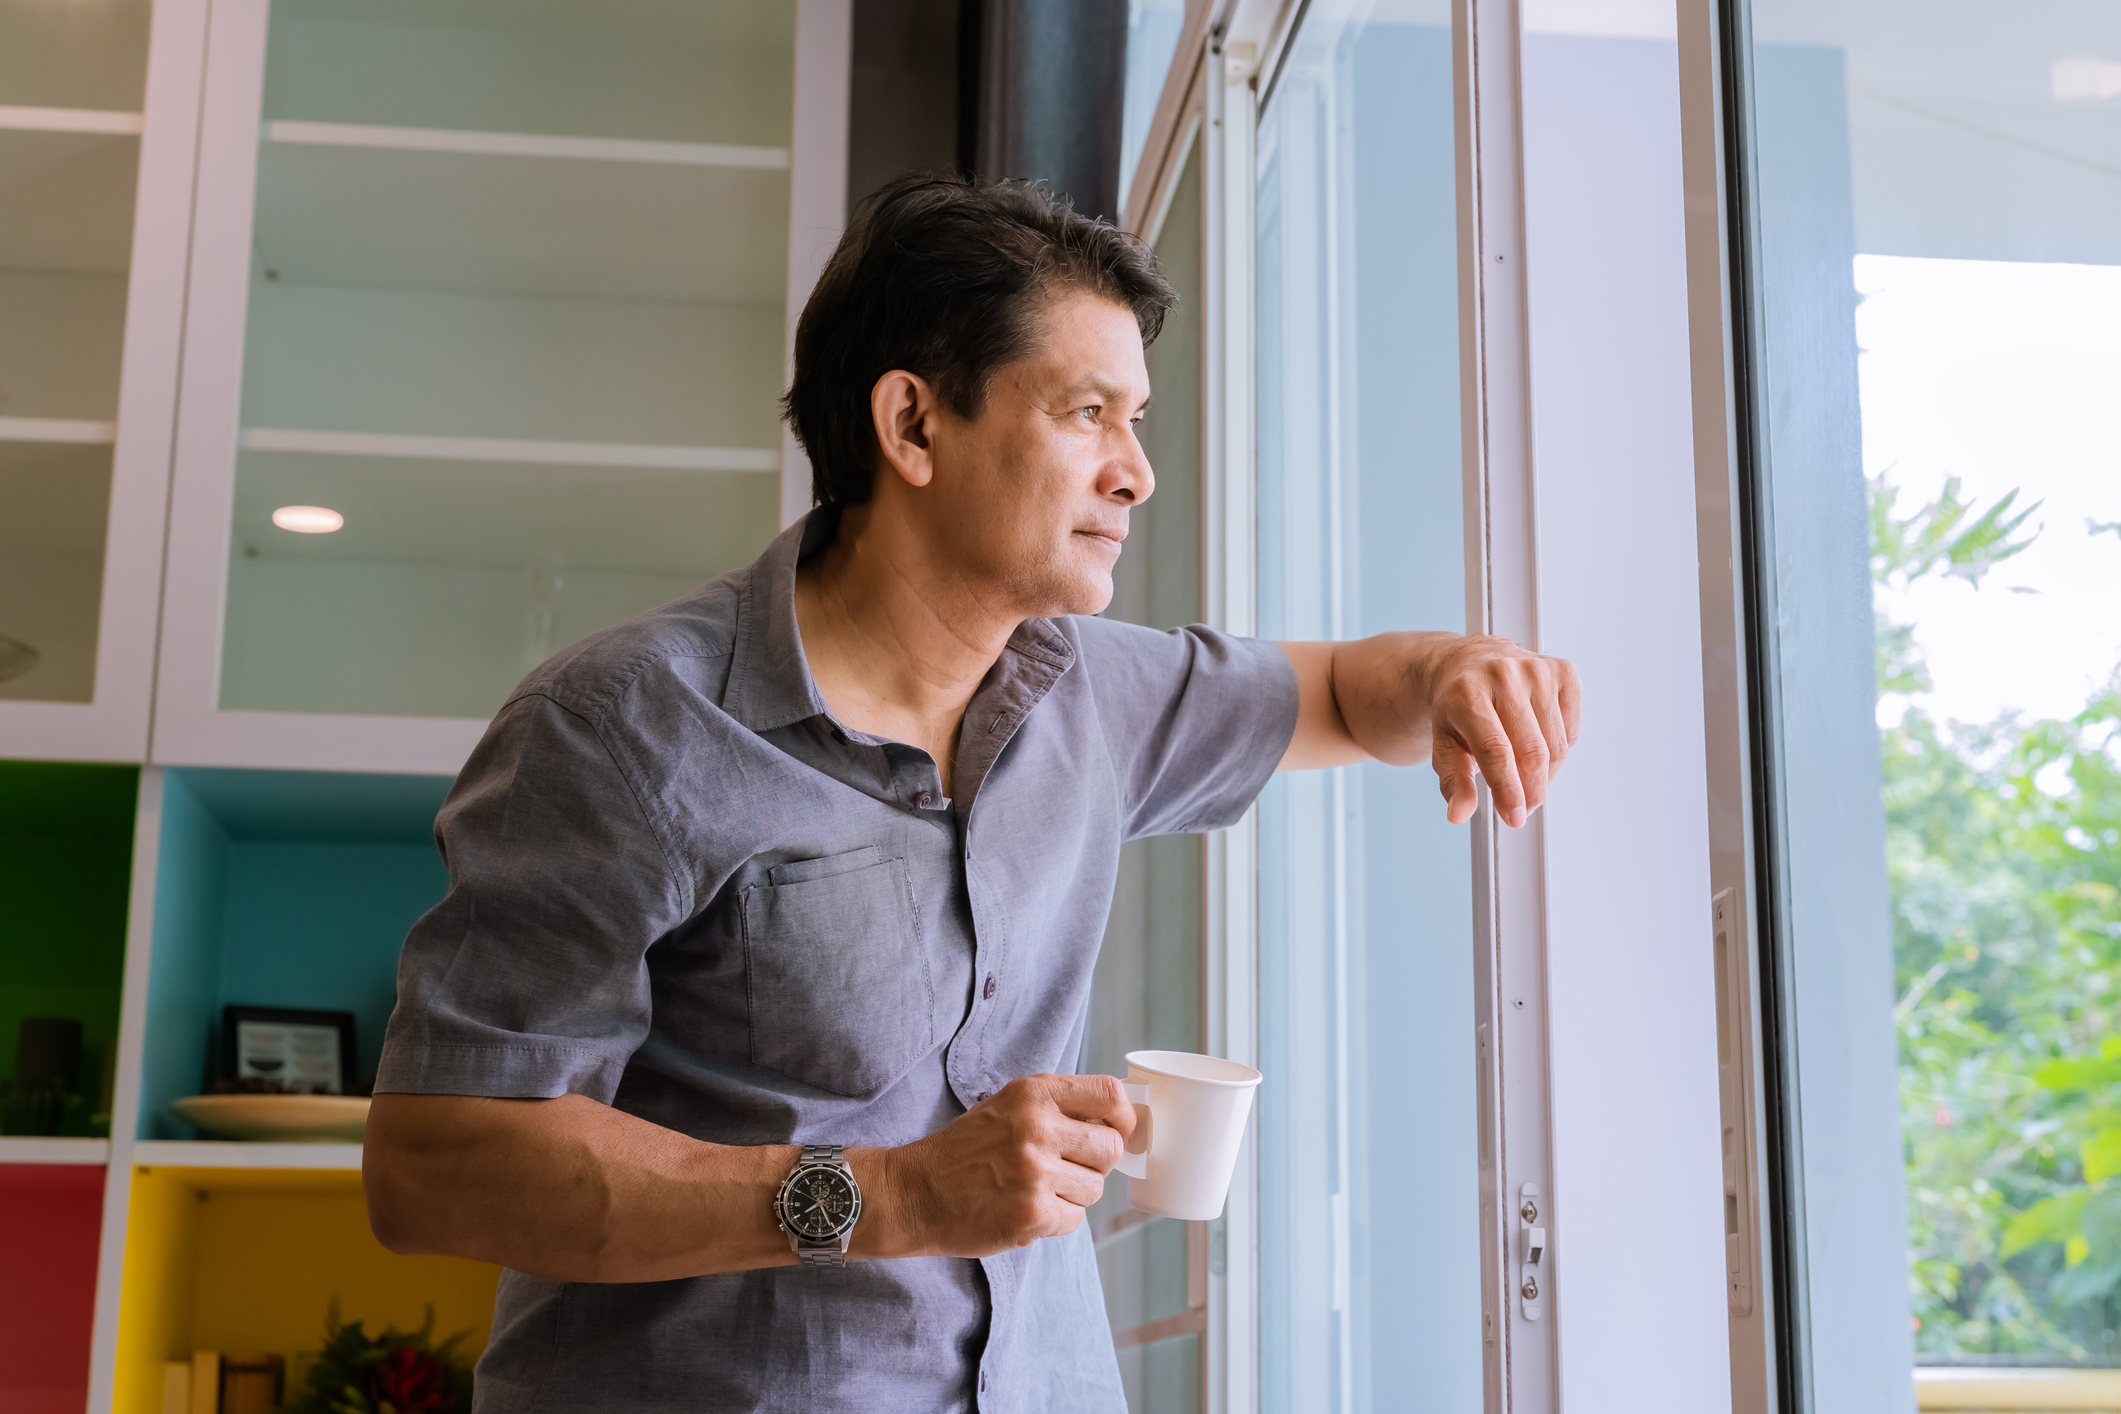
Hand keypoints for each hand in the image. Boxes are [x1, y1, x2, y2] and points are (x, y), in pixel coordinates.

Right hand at [853, 1075, 1133, 1258]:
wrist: (914, 1192)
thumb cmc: (963, 1149)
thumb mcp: (1006, 1106)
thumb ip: (1057, 1106)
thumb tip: (1119, 1122)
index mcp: (1033, 1093)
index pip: (1110, 1095)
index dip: (1124, 1117)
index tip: (1119, 1131)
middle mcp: (1036, 1128)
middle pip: (1111, 1148)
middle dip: (1096, 1163)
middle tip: (1066, 1167)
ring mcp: (1034, 1173)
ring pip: (1095, 1188)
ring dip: (1074, 1193)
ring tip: (1036, 1189)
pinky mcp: (1031, 1214)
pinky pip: (1074, 1219)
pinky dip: (1056, 1219)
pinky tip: (1025, 1209)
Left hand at [1419, 635, 1579, 827]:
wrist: (1468, 662)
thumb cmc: (1457, 706)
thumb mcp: (1443, 742)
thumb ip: (1452, 779)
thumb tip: (1458, 814)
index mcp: (1466, 692)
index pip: (1495, 750)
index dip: (1508, 789)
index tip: (1514, 818)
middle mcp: (1503, 674)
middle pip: (1531, 752)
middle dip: (1530, 791)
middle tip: (1521, 808)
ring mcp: (1537, 669)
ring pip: (1556, 746)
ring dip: (1545, 776)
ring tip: (1525, 777)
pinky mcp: (1563, 671)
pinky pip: (1571, 731)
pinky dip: (1559, 751)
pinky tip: (1537, 745)